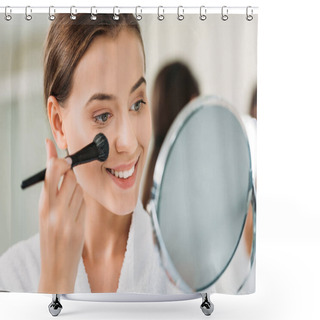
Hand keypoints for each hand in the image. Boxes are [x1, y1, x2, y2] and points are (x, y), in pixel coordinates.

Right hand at [38, 139, 85, 292]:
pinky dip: (82, 201)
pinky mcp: (79, 225)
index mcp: (43, 206)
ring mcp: (67, 218)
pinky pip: (85, 203)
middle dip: (71, 171)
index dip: (51, 157)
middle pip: (68, 177)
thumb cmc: (51, 239)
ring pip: (79, 188)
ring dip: (78, 188)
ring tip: (71, 199)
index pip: (48, 175)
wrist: (56, 267)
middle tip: (70, 171)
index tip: (51, 144)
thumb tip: (61, 171)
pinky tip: (77, 210)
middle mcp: (54, 210)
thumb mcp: (45, 216)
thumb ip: (53, 194)